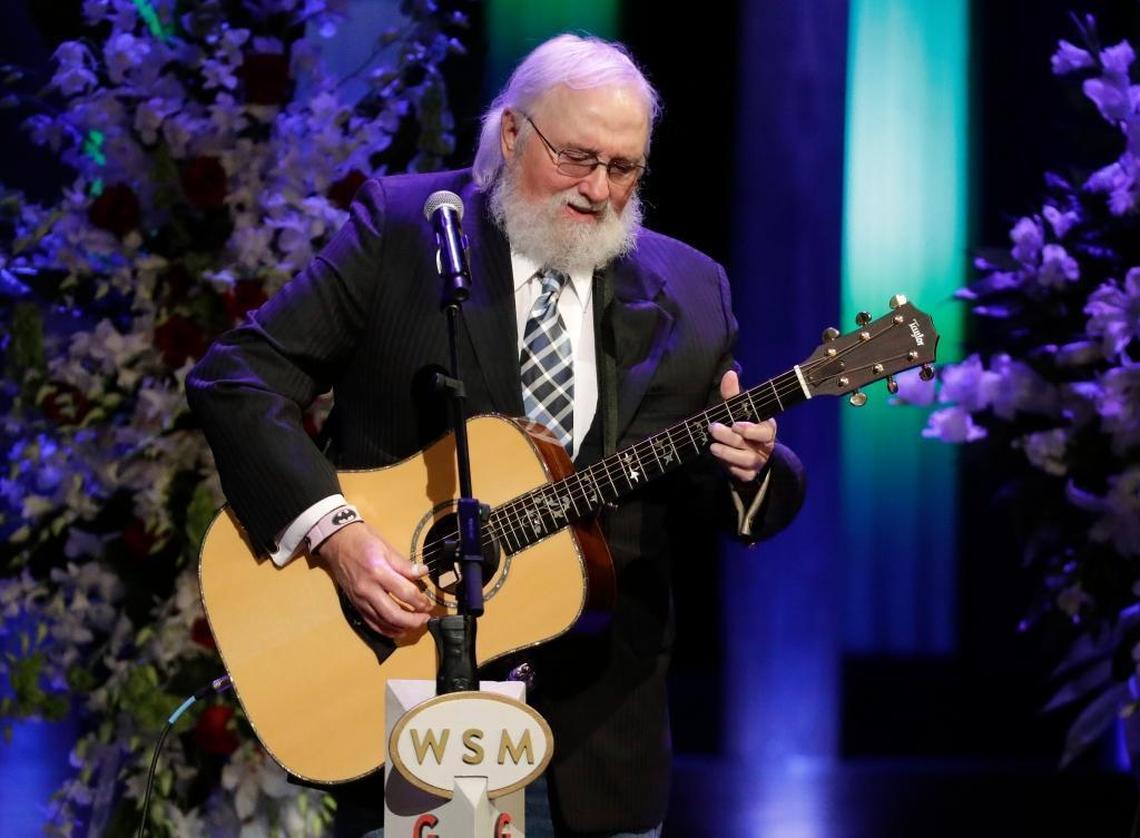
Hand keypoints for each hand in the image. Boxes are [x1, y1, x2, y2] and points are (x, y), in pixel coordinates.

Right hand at [316, 522, 432, 638]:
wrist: (337, 542)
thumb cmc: (362, 541)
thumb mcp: (386, 547)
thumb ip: (405, 564)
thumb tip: (423, 573)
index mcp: (379, 572)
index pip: (405, 593)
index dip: (421, 601)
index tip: (429, 604)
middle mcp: (368, 589)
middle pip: (394, 614)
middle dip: (413, 620)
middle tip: (426, 618)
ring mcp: (360, 599)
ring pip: (382, 622)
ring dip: (401, 627)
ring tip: (415, 625)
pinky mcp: (355, 604)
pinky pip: (371, 623)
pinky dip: (386, 630)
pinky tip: (397, 630)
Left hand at [709, 370, 776, 483]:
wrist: (748, 452)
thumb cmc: (742, 425)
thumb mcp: (738, 410)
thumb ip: (733, 395)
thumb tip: (730, 374)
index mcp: (766, 429)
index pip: (765, 431)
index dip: (751, 430)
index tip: (736, 425)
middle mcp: (764, 446)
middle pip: (750, 446)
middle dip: (730, 438)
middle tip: (713, 428)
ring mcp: (758, 461)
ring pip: (746, 461)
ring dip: (728, 454)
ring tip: (713, 446)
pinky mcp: (749, 474)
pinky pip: (740, 473)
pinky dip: (729, 467)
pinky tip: (718, 460)